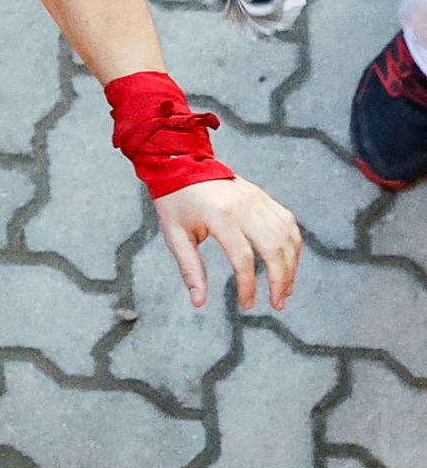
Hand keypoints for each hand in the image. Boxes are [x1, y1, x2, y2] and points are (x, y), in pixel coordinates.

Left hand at [152, 178, 301, 311]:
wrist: (181, 163)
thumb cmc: (175, 202)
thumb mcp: (174, 236)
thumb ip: (189, 269)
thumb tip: (199, 302)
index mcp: (219, 215)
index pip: (243, 257)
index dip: (248, 285)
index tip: (247, 304)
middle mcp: (244, 206)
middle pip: (273, 247)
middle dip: (280, 279)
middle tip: (278, 303)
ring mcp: (258, 199)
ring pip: (287, 236)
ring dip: (291, 266)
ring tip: (285, 290)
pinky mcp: (263, 197)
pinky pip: (288, 223)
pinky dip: (292, 246)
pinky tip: (288, 264)